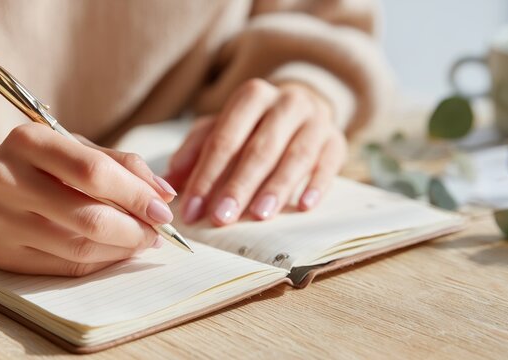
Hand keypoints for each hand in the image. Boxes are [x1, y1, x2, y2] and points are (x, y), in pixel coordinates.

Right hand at [0, 123, 176, 275]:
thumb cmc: (32, 165)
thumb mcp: (70, 147)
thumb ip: (118, 164)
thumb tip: (164, 194)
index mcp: (26, 141)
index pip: (93, 172)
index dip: (136, 194)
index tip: (164, 207)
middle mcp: (5, 180)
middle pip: (88, 216)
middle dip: (135, 228)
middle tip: (158, 231)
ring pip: (79, 247)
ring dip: (122, 249)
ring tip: (142, 241)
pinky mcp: (0, 256)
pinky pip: (65, 267)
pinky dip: (101, 262)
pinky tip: (115, 252)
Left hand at [165, 79, 346, 225]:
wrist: (304, 103)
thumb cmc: (255, 123)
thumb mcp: (223, 127)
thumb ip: (196, 150)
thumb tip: (170, 180)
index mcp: (252, 96)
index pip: (225, 138)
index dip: (206, 175)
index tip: (192, 209)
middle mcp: (286, 102)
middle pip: (260, 148)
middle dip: (239, 185)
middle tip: (221, 217)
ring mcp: (316, 119)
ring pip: (295, 155)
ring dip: (277, 187)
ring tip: (259, 215)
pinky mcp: (337, 139)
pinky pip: (329, 162)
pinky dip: (317, 185)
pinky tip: (304, 206)